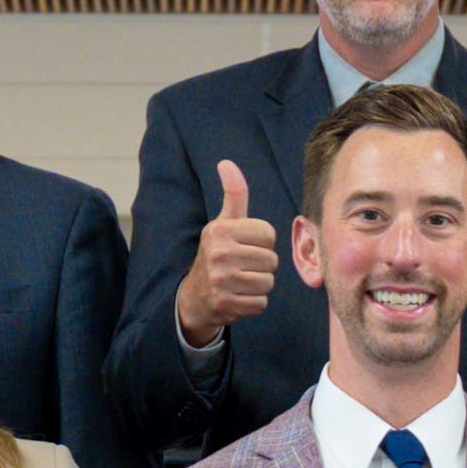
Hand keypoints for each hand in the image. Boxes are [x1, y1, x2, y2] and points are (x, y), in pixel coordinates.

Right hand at [175, 159, 281, 342]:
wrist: (195, 296)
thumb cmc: (217, 254)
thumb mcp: (223, 223)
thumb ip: (233, 194)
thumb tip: (227, 162)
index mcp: (221, 230)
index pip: (268, 234)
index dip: (262, 242)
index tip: (245, 246)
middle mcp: (219, 254)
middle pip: (271, 260)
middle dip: (262, 265)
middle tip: (243, 266)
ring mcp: (221, 281)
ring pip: (268, 282)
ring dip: (259, 285)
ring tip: (241, 281)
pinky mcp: (226, 304)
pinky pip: (261, 303)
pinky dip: (254, 303)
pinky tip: (238, 296)